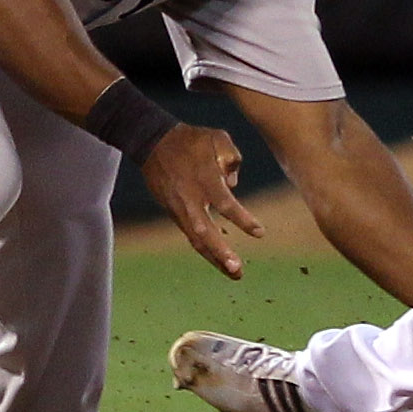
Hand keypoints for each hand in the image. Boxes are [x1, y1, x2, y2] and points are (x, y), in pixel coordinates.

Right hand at [141, 123, 264, 278]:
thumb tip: (233, 185)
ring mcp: (179, 208)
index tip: (260, 233)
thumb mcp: (217, 138)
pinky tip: (219, 259)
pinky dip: (205, 248)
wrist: (152, 143)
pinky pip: (191, 234)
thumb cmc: (190, 140)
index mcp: (203, 178)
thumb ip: (233, 158)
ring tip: (233, 273)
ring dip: (214, 258)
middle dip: (221, 253)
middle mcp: (189, 198)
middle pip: (204, 232)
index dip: (242, 220)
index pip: (225, 204)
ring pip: (196, 239)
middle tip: (237, 269)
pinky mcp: (173, 212)